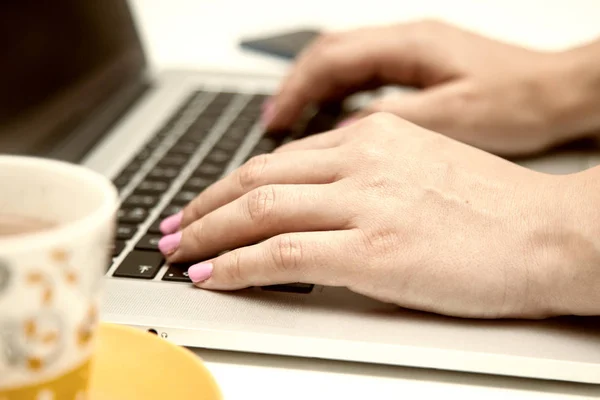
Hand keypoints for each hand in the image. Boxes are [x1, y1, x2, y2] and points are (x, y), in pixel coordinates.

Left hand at [158, 113, 568, 318]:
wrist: (549, 233)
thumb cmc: (494, 209)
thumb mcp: (418, 170)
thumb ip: (365, 177)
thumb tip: (317, 199)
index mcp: (372, 137)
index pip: (278, 159)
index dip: (230, 185)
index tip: (205, 204)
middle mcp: (362, 160)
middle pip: (256, 180)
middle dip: (205, 208)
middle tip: (176, 227)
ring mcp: (365, 203)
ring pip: (259, 212)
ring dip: (210, 234)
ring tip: (181, 252)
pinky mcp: (372, 250)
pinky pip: (282, 255)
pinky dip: (238, 265)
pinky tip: (214, 276)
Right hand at [263, 20, 580, 156]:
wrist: (561, 93)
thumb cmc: (521, 101)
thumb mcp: (456, 116)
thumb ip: (395, 122)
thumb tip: (340, 135)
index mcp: (411, 46)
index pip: (333, 59)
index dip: (294, 90)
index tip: (273, 120)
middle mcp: (405, 43)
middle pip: (328, 58)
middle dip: (291, 90)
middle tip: (271, 123)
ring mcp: (411, 56)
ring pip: (342, 69)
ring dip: (310, 95)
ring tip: (286, 127)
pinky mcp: (418, 73)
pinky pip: (362, 81)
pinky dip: (335, 101)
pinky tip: (326, 126)